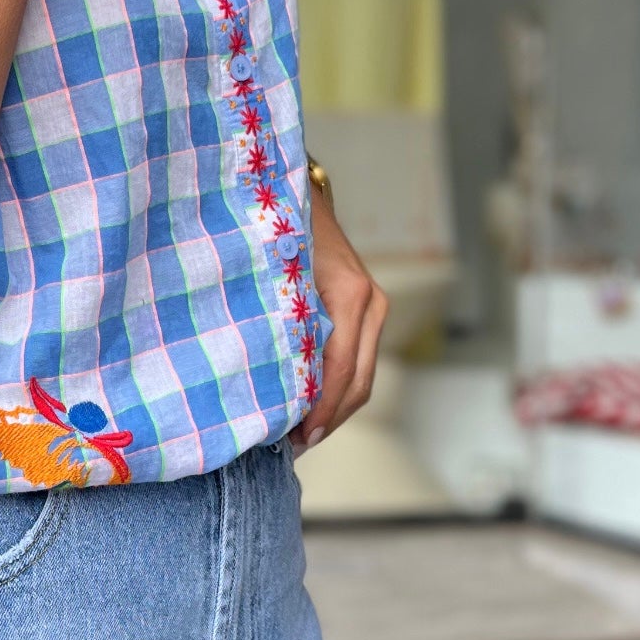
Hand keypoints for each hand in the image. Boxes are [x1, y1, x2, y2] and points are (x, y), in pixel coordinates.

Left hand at [291, 193, 387, 452]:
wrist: (295, 194)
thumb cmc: (278, 230)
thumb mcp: (275, 277)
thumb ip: (278, 324)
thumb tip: (265, 383)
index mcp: (351, 294)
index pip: (342, 367)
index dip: (322, 407)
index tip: (299, 436)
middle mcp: (371, 303)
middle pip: (359, 380)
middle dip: (330, 417)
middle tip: (295, 444)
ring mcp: (374, 307)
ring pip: (364, 376)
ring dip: (336, 409)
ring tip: (302, 433)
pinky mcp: (368, 311)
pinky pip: (359, 361)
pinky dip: (339, 388)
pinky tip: (313, 406)